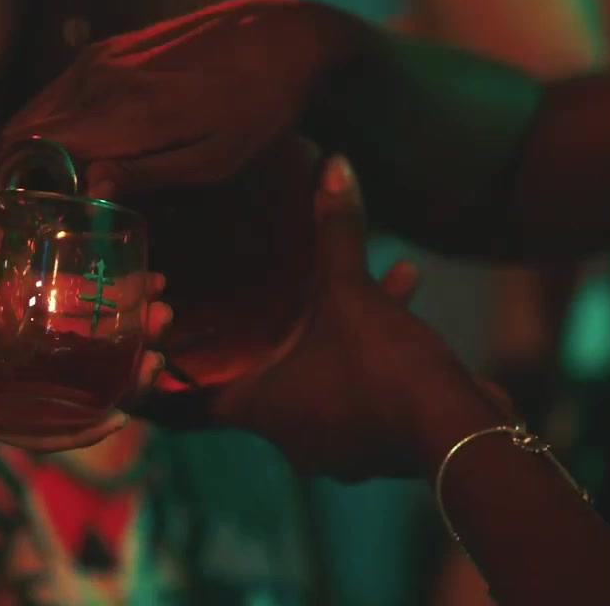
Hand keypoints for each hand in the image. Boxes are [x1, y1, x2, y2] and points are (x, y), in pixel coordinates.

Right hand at [0, 0, 363, 197]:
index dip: (18, 187)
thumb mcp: (212, 160)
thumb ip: (146, 173)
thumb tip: (87, 189)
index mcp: (121, 109)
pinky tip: (85, 154)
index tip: (29, 222)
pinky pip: (60, 95)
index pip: (29, 146)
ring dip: (37, 150)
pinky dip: (57, 126)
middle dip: (20, 174)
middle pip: (21, 131)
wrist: (280, 36)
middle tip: (41, 214)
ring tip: (63, 191)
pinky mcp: (107, 49)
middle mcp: (97, 77)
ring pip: (36, 111)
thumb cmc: (256, 108)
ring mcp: (98, 58)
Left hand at [0, 253, 172, 468]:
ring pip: (66, 381)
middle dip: (123, 324)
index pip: (48, 283)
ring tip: (153, 360)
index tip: (137, 265)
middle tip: (162, 311)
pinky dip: (73, 427)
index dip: (95, 275)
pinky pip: (35, 427)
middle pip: (73, 333)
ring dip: (112, 373)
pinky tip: (110, 418)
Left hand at [133, 158, 508, 480]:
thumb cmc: (386, 370)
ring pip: (312, 379)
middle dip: (257, 335)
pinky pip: (354, 386)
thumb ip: (336, 232)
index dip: (160, 381)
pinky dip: (367, 348)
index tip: (147, 352)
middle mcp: (286, 436)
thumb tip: (333, 163)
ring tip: (348, 281)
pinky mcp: (373, 443)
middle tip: (247, 295)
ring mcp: (330, 446)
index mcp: (257, 408)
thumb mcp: (354, 293)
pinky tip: (405, 290)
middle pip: (249, 384)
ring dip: (326, 332)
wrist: (463, 434)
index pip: (181, 404)